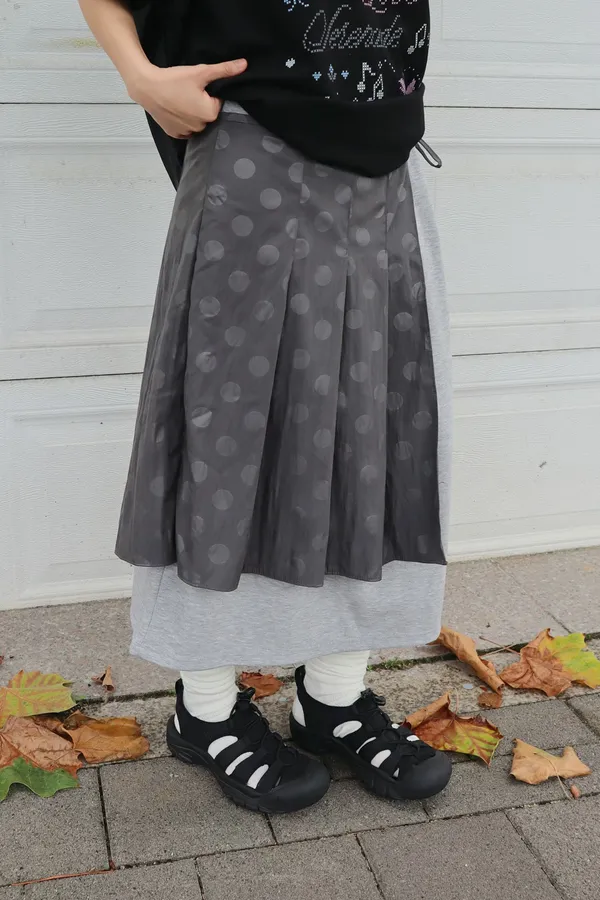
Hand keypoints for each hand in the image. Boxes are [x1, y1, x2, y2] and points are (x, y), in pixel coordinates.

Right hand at [127, 59, 247, 137]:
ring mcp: (187, 133)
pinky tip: (174, 109)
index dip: (208, 93)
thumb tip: (244, 65)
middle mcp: (201, 127)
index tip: (196, 87)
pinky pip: (184, 128)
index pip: (217, 102)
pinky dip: (181, 120)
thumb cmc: (174, 80)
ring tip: (179, 99)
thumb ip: (224, 70)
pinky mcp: (175, 134)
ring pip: (196, 121)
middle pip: (206, 113)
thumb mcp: (201, 72)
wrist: (147, 87)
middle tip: (186, 91)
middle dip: (200, 103)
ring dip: (191, 113)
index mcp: (211, 114)